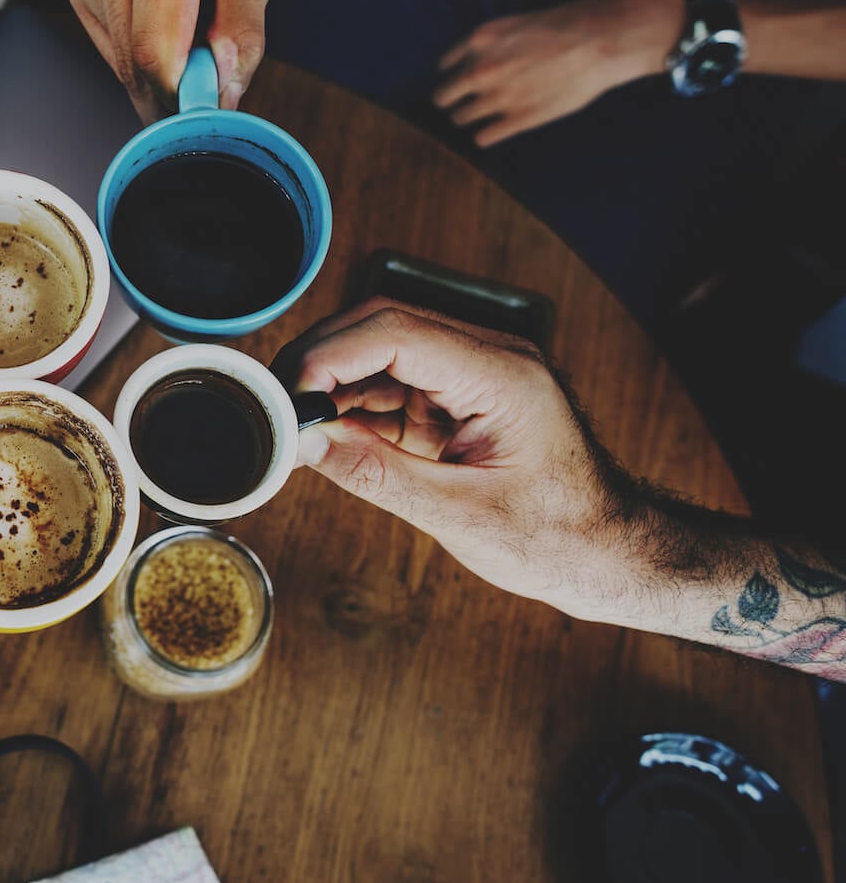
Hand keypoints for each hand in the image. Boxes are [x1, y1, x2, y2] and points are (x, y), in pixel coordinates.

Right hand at [69, 0, 274, 122]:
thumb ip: (242, 33)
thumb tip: (220, 93)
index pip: (155, 46)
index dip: (176, 96)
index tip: (199, 118)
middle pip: (132, 57)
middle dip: (168, 91)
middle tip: (200, 98)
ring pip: (117, 55)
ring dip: (153, 70)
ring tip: (186, 39)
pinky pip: (107, 40)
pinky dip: (136, 50)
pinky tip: (160, 21)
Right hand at [274, 299, 638, 620]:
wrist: (608, 554)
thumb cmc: (558, 538)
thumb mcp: (459, 515)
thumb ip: (377, 473)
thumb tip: (305, 443)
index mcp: (500, 374)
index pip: (393, 331)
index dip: (327, 357)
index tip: (285, 397)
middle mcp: (486, 358)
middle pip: (378, 327)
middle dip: (318, 364)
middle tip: (274, 410)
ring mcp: (471, 373)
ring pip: (376, 353)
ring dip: (330, 388)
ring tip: (294, 433)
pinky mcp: (457, 397)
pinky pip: (389, 384)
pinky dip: (351, 409)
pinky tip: (327, 440)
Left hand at [433, 0, 680, 145]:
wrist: (605, 39)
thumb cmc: (570, 26)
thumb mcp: (520, 23)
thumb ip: (493, 44)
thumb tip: (476, 65)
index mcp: (480, 40)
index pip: (444, 66)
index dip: (454, 73)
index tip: (466, 78)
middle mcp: (481, 70)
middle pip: (442, 97)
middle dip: (452, 100)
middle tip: (466, 102)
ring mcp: (498, 97)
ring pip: (460, 119)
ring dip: (469, 118)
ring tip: (487, 114)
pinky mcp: (519, 119)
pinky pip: (483, 137)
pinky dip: (486, 135)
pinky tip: (497, 129)